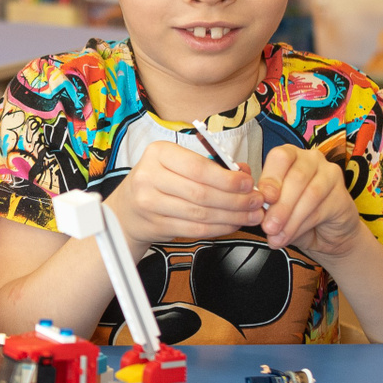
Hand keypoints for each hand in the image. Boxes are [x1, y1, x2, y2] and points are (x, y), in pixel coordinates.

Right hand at [106, 139, 265, 252]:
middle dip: (236, 200)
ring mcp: (149, 202)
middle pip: (202, 193)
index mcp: (158, 153)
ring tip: (250, 215)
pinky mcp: (155, 225)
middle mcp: (149, 176)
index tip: (249, 184)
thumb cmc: (158, 182)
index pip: (199, 167)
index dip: (228, 179)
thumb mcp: (177, 164)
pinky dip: (218, 229)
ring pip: (200, 213)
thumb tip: (243, 172)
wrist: (126, 210)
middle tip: (256, 203)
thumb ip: (210, 166)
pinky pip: (194, 229)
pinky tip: (231, 224)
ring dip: (231, 217)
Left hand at [257, 145, 367, 257]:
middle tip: (268, 226)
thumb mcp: (275, 207)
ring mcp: (330, 175)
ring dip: (290, 218)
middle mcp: (312, 160)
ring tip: (277, 235)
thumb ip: (267, 205)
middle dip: (280, 205)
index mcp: (291, 156)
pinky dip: (302, 226)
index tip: (263, 199)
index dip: (270, 178)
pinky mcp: (342, 196)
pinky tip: (290, 236)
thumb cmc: (295, 214)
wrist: (325, 234)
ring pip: (310, 194)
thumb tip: (258, 211)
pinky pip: (321, 210)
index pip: (280, 157)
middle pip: (297, 177)